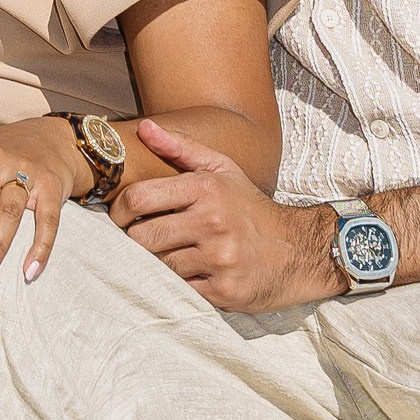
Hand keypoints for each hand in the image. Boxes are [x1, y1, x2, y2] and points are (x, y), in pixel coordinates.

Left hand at [111, 120, 338, 312]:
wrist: (300, 250)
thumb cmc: (251, 208)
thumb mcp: (222, 169)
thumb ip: (181, 147)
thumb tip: (144, 127)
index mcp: (207, 189)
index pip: (139, 198)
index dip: (119, 210)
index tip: (121, 216)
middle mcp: (212, 223)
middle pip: (141, 237)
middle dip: (135, 239)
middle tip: (142, 238)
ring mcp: (218, 259)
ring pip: (158, 265)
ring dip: (157, 262)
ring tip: (170, 254)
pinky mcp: (223, 291)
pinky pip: (179, 289)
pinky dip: (178, 283)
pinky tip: (190, 273)